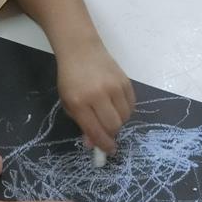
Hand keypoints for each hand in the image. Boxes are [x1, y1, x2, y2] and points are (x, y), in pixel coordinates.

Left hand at [56, 39, 135, 153]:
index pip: (96, 130)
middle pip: (114, 126)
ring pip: (125, 117)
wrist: (81, 50)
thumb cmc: (71, 78)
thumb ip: (82, 123)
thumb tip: (93, 143)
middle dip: (112, 134)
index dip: (104, 144)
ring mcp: (114, 87)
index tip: (109, 151)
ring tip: (110, 115)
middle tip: (108, 132)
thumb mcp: (69, 102)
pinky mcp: (126, 81)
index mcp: (80, 102)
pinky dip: (126, 111)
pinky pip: (132, 105)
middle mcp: (98, 95)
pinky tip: (117, 106)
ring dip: (119, 122)